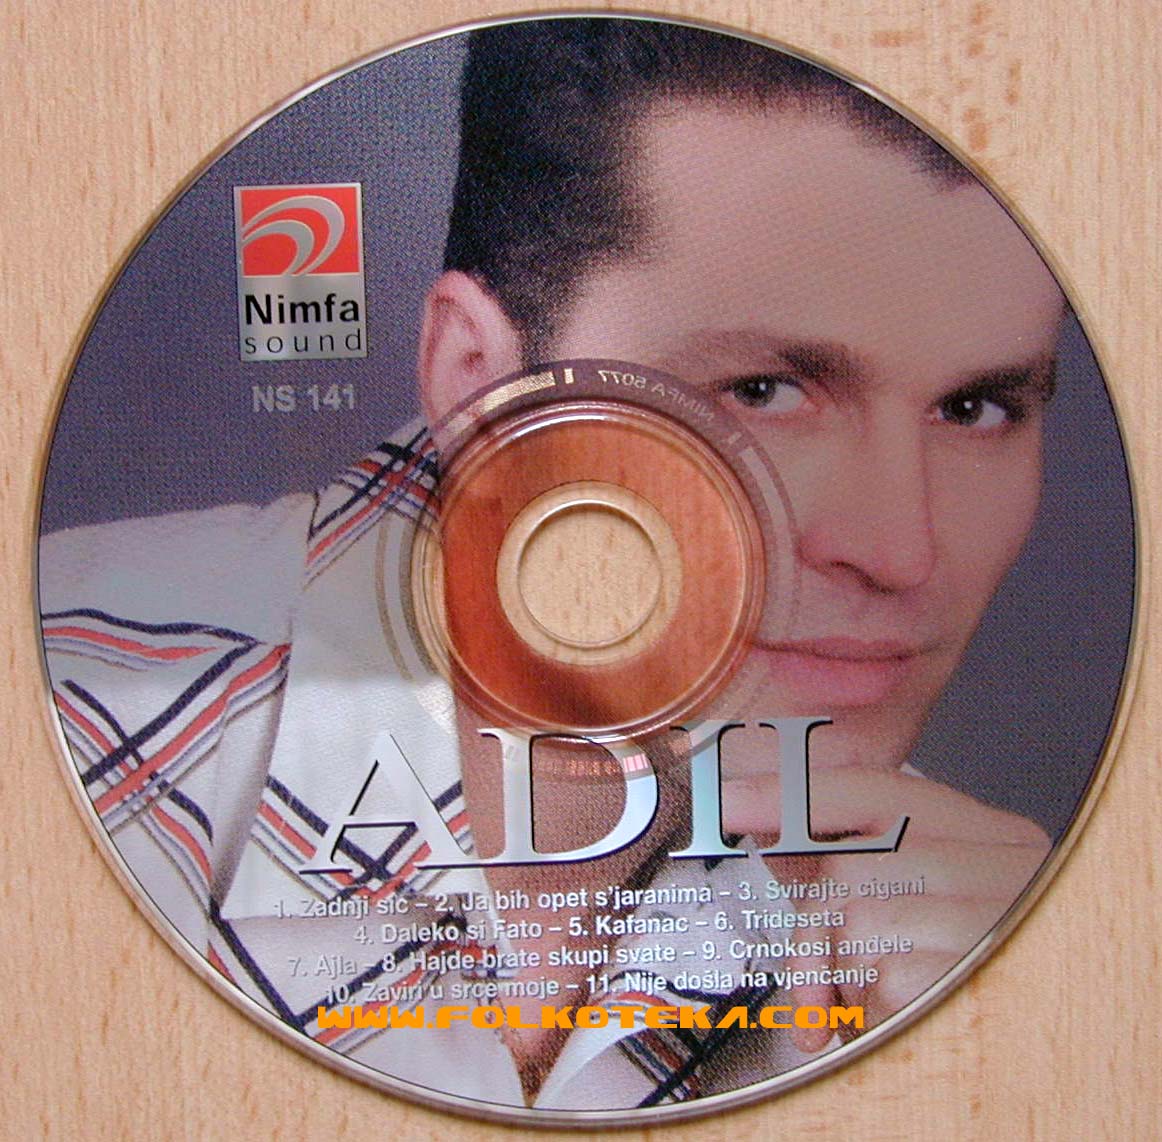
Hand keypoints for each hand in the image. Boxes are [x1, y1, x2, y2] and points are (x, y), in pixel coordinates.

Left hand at [721, 767, 1050, 1050]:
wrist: (1019, 1069)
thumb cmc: (953, 981)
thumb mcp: (910, 907)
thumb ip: (852, 864)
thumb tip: (765, 828)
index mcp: (995, 836)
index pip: (880, 791)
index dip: (792, 793)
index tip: (725, 799)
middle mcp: (1013, 866)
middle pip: (853, 860)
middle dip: (816, 919)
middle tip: (818, 967)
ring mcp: (1003, 919)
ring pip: (857, 916)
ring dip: (841, 971)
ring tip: (872, 1000)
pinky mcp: (982, 978)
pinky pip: (878, 975)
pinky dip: (864, 1007)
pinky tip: (892, 1021)